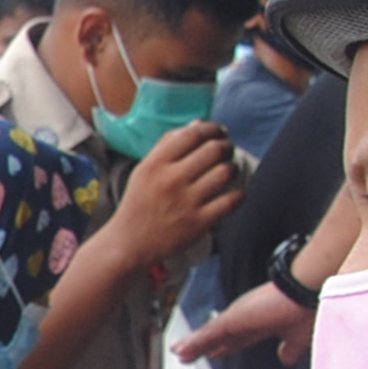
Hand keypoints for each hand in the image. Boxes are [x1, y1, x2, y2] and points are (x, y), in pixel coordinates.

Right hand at [101, 123, 239, 266]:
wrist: (128, 244)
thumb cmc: (139, 204)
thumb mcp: (144, 170)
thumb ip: (169, 145)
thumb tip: (199, 124)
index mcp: (155, 164)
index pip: (193, 134)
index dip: (212, 128)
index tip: (219, 132)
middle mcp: (171, 180)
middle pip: (213, 150)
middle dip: (226, 146)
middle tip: (226, 151)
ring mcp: (186, 203)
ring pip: (225, 172)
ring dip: (233, 167)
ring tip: (229, 170)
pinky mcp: (199, 223)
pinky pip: (231, 201)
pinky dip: (239, 193)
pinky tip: (234, 193)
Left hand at [172, 279, 310, 367]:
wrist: (308, 290)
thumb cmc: (309, 308)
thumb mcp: (299, 337)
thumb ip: (291, 348)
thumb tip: (286, 360)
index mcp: (265, 324)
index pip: (240, 338)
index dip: (227, 346)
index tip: (216, 353)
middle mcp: (248, 320)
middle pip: (221, 336)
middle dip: (205, 346)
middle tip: (188, 353)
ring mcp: (239, 318)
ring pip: (210, 335)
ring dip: (194, 345)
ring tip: (177, 352)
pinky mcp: (232, 320)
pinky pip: (207, 334)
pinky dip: (193, 344)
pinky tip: (179, 351)